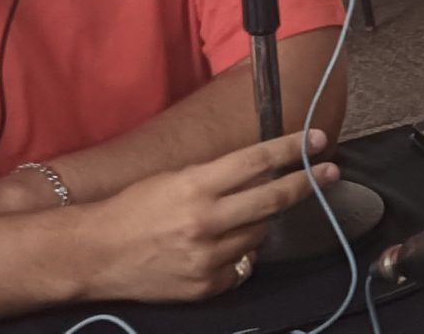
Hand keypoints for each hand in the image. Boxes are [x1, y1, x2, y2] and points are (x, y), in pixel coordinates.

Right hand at [80, 131, 337, 303]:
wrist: (94, 254)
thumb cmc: (131, 210)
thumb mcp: (173, 179)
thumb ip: (216, 178)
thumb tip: (262, 172)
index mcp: (195, 185)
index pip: (256, 161)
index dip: (292, 149)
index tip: (317, 139)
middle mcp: (206, 221)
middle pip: (272, 199)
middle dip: (306, 183)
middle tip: (329, 172)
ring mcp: (208, 257)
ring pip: (260, 235)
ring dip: (258, 223)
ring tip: (234, 219)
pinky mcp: (207, 285)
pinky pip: (242, 266)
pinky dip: (238, 255)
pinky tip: (220, 248)